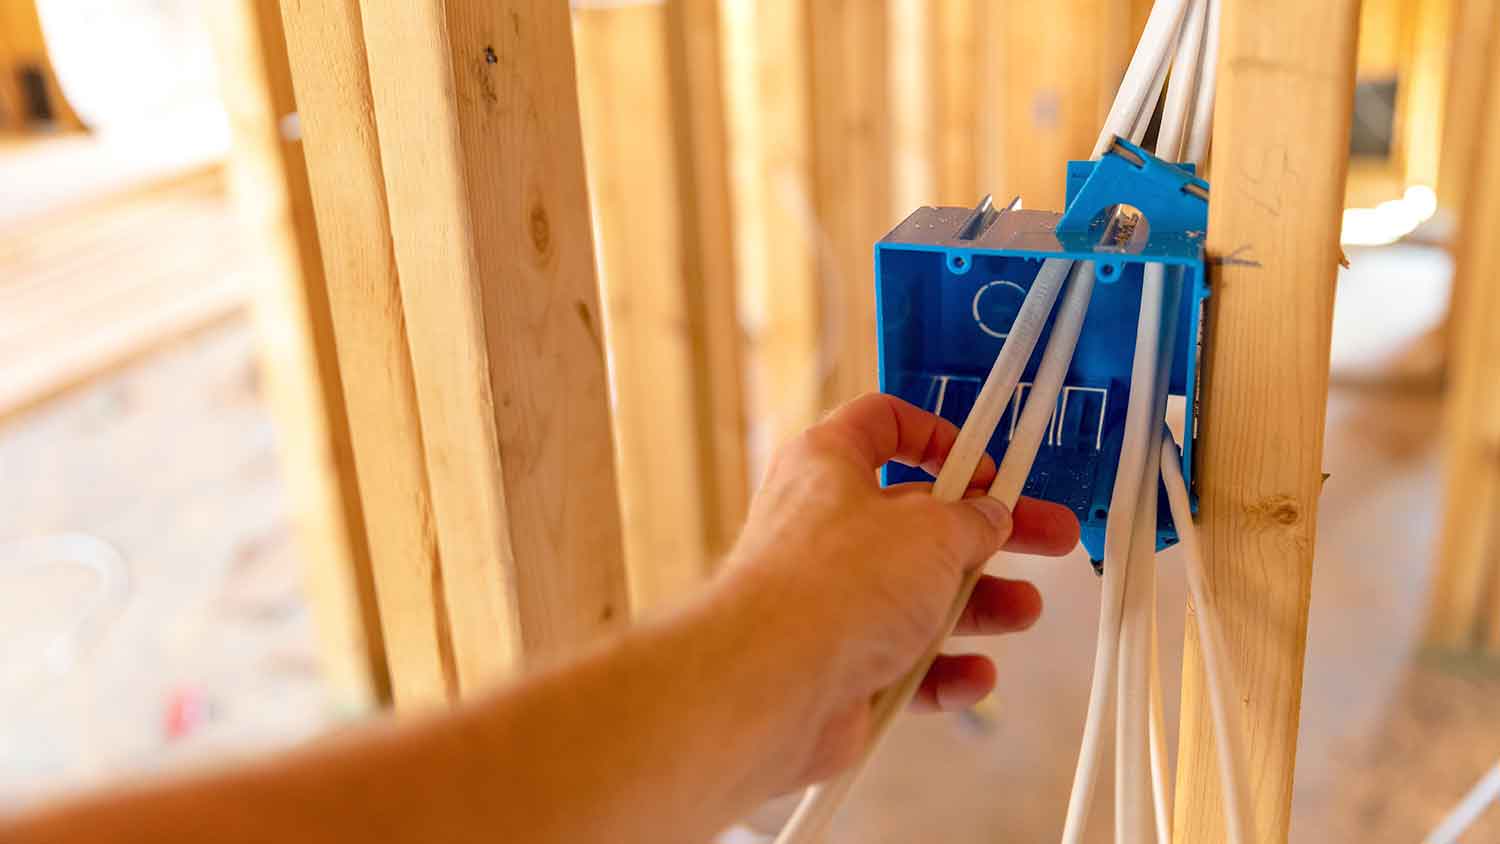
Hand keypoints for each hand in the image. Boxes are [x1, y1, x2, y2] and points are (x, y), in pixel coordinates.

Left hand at [718, 393, 1078, 788]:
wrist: (770, 682)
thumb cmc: (831, 584)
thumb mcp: (931, 529)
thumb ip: (972, 522)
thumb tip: (989, 519)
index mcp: (828, 466)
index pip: (880, 425)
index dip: (938, 436)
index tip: (984, 464)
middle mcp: (822, 528)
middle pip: (918, 518)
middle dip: (989, 531)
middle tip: (1047, 535)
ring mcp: (828, 600)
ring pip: (916, 596)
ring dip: (978, 604)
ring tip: (1023, 610)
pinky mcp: (837, 664)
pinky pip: (902, 663)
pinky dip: (943, 671)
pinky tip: (974, 674)